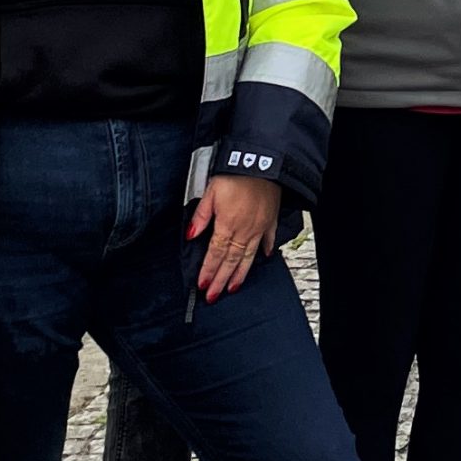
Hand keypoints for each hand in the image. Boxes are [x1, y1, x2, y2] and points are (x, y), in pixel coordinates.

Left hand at [189, 172, 280, 300]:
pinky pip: (268, 240)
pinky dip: (266, 250)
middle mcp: (244, 231)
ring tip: (233, 287)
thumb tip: (190, 234)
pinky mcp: (270, 221)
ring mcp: (259, 228)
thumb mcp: (210, 192)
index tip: (203, 285)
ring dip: (240, 274)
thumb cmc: (235, 174)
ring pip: (248, 257)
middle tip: (214, 296)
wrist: (261, 164)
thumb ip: (201, 216)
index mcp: (227, 225)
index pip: (215, 254)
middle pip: (230, 262)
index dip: (208, 271)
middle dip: (220, 281)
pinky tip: (264, 258)